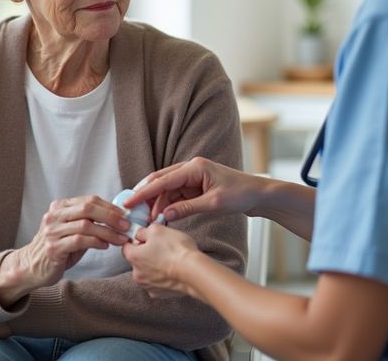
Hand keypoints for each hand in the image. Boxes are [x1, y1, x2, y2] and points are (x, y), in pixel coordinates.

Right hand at [0, 195, 129, 305]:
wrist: (31, 267)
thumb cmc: (58, 248)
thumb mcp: (72, 230)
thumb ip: (89, 221)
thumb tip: (118, 217)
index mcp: (60, 206)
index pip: (90, 200)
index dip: (110, 206)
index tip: (125, 215)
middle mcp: (54, 215)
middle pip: (88, 208)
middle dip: (111, 216)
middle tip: (126, 225)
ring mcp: (52, 231)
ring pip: (86, 225)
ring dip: (108, 232)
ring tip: (121, 239)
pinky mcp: (53, 248)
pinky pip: (80, 241)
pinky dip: (96, 242)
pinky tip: (105, 246)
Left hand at [123, 224, 200, 297]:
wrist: (192, 271)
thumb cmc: (176, 250)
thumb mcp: (157, 229)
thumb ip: (144, 231)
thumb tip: (140, 234)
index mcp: (134, 257)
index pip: (126, 246)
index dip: (136, 239)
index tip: (147, 237)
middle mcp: (137, 274)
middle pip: (137, 260)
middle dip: (147, 253)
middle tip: (161, 246)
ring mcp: (147, 286)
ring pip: (147, 272)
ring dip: (154, 265)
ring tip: (169, 259)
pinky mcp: (159, 294)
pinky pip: (156, 282)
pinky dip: (162, 277)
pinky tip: (172, 270)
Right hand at [124, 157, 260, 220]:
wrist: (258, 194)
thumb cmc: (240, 194)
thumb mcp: (213, 204)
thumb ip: (187, 208)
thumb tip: (165, 215)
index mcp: (194, 167)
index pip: (163, 179)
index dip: (145, 192)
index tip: (130, 201)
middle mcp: (191, 168)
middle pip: (161, 181)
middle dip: (146, 196)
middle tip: (133, 211)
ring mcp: (192, 177)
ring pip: (167, 189)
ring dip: (157, 204)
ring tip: (148, 220)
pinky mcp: (195, 186)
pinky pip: (176, 195)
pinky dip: (167, 205)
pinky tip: (161, 216)